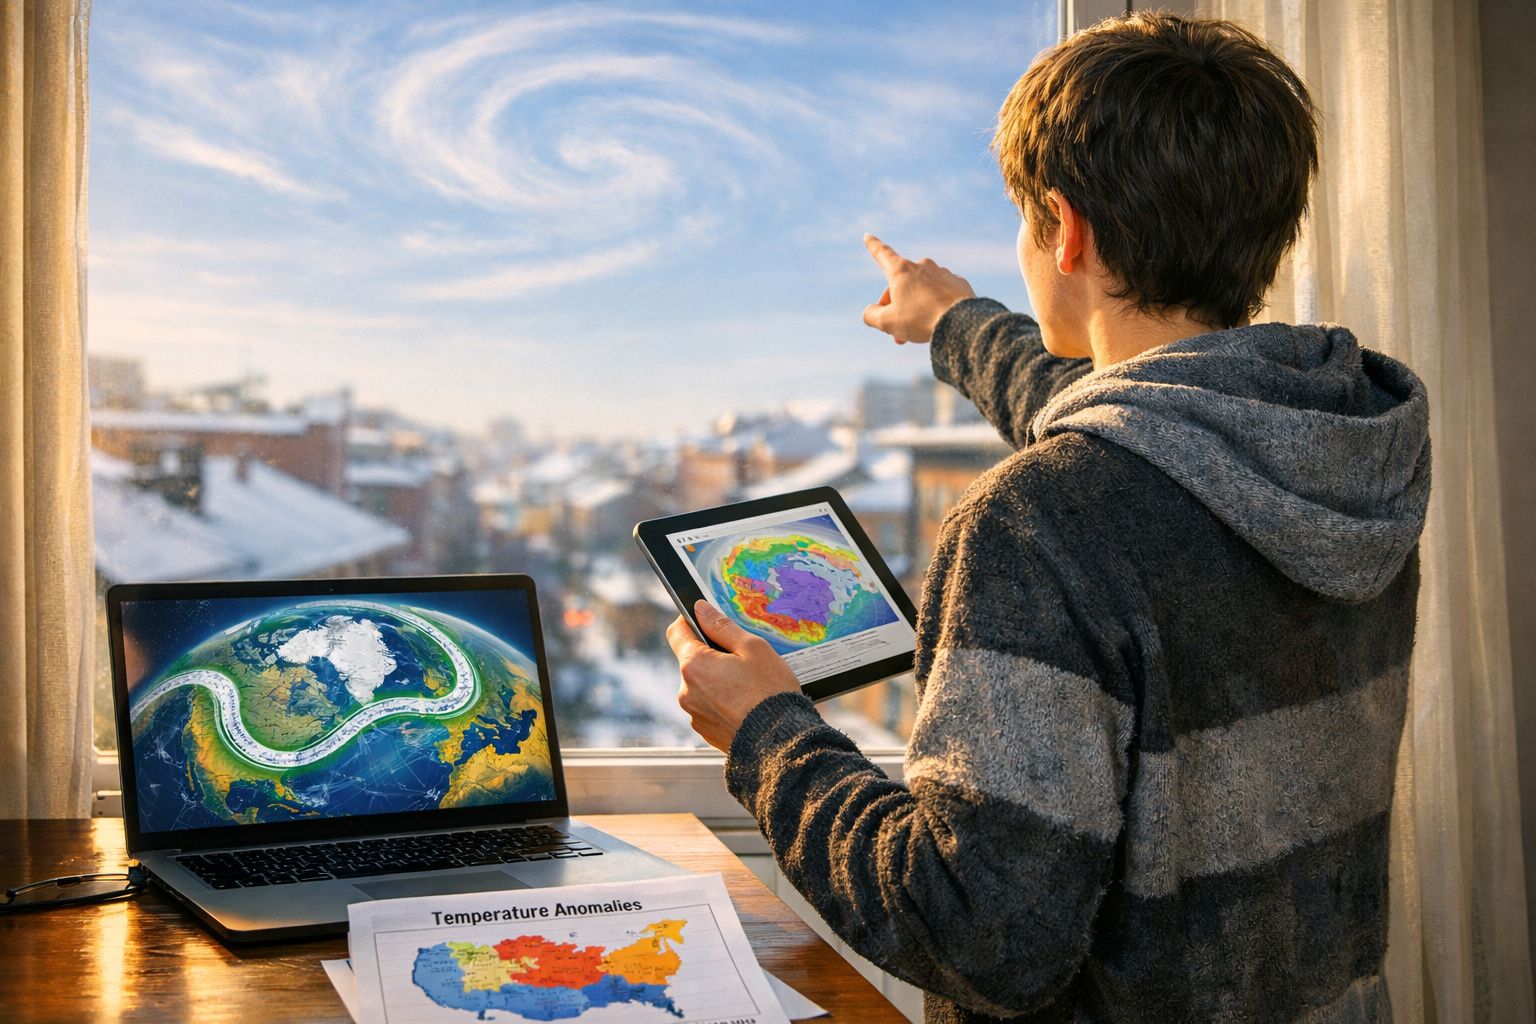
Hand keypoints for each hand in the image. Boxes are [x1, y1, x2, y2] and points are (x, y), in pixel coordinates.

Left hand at [665, 601, 804, 751]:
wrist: (780, 741)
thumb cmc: (769, 692)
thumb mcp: (753, 648)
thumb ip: (722, 626)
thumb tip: (700, 609)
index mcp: (694, 665)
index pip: (677, 632)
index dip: (691, 622)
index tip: (707, 622)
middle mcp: (686, 691)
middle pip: (693, 661)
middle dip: (713, 656)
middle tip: (744, 661)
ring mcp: (694, 714)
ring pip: (702, 685)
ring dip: (718, 681)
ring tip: (749, 687)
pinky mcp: (705, 731)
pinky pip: (709, 707)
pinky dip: (723, 702)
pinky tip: (746, 705)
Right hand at [862, 233, 974, 343]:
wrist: (961, 323)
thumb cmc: (921, 320)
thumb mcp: (887, 322)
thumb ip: (871, 315)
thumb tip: (870, 311)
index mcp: (901, 270)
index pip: (882, 254)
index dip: (873, 246)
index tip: (868, 235)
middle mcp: (922, 266)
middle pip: (901, 285)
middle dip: (895, 307)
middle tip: (896, 333)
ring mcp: (942, 273)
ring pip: (922, 291)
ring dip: (916, 309)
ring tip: (917, 332)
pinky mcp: (958, 283)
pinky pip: (941, 294)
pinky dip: (936, 306)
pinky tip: (938, 321)